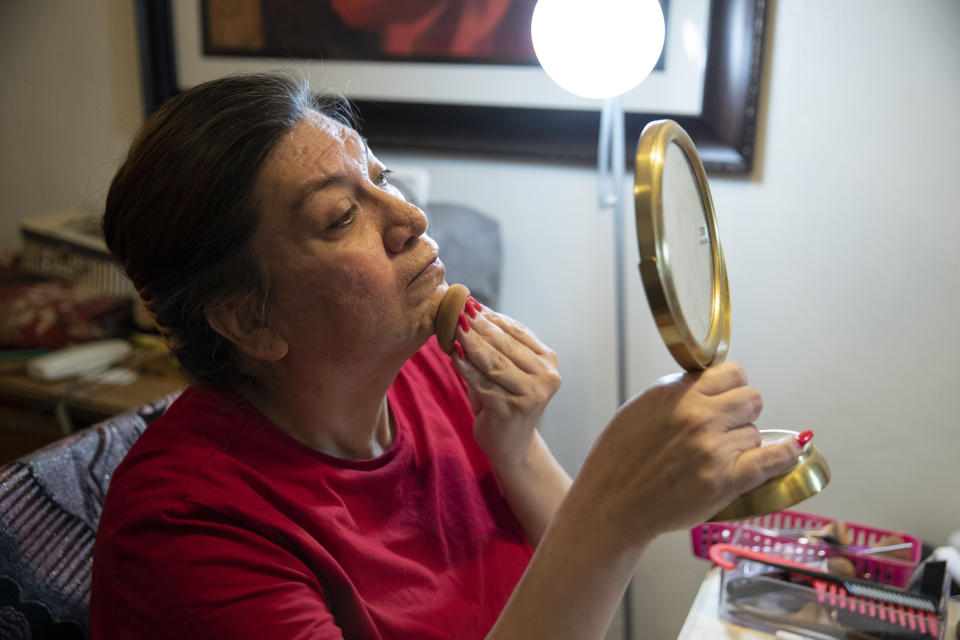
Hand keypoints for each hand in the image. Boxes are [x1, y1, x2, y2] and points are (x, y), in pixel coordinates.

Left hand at [450, 299, 561, 473]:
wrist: (512, 446)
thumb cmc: (505, 401)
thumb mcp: (507, 370)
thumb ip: (495, 344)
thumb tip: (472, 309)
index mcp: (548, 361)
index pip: (517, 331)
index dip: (492, 316)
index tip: (469, 302)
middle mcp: (546, 377)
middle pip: (505, 344)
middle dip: (479, 325)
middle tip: (457, 308)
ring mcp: (531, 395)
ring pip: (494, 362)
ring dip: (470, 342)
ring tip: (452, 326)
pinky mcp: (511, 410)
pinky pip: (483, 383)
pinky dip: (466, 368)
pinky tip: (452, 355)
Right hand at [573, 362, 799, 543]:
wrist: (611, 503)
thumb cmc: (618, 459)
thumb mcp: (640, 408)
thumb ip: (678, 393)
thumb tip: (712, 386)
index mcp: (676, 393)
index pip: (731, 373)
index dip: (732, 387)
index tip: (727, 398)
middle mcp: (697, 415)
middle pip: (751, 399)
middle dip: (742, 411)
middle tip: (727, 428)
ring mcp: (713, 448)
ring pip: (754, 432)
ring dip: (742, 443)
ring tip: (714, 458)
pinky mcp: (724, 480)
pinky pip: (771, 458)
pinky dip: (787, 453)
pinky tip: (796, 447)